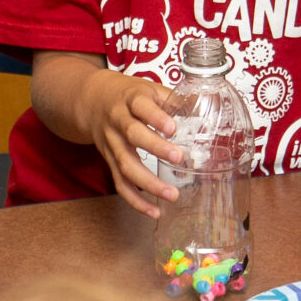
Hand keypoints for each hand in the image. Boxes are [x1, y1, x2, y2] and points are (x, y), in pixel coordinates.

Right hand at [85, 71, 181, 217]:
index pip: (140, 106)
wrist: (91, 101)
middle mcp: (118, 121)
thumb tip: (208, 103)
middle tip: (179, 158)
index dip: (155, 117)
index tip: (172, 128)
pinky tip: (153, 211)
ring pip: (125, 164)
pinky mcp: (110, 161)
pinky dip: (135, 200)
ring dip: (148, 182)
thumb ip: (175, 99)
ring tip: (172, 195)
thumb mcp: (148, 89)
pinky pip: (120, 183)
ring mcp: (112, 143)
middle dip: (155, 147)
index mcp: (130, 100)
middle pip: (132, 135)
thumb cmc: (127, 96)